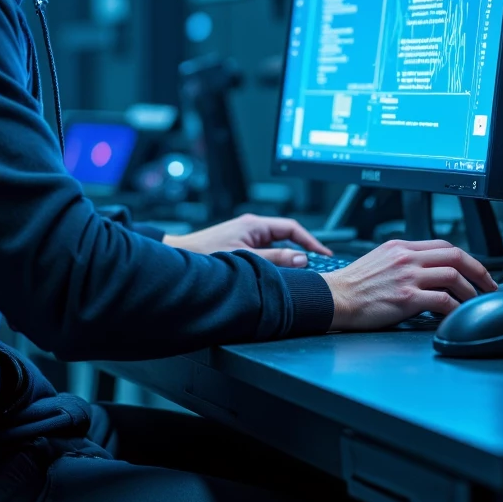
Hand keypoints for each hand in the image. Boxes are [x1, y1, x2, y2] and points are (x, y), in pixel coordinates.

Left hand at [162, 213, 331, 266]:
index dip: (310, 242)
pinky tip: (278, 276)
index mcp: (255, 225)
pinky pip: (265, 254)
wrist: (179, 258)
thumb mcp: (246, 258)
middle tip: (317, 267)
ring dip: (287, 259)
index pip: (292, 228)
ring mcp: (246, 237)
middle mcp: (252, 228)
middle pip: (286, 238)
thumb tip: (300, 259)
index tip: (323, 255)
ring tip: (300, 275)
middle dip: (302, 251)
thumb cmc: (204, 254)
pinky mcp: (240, 248)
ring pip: (276, 247)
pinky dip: (275, 263)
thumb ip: (275, 259)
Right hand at [323, 239, 496, 330]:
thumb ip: (404, 261)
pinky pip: (443, 301)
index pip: (443, 246)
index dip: (466, 259)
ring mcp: (407, 277)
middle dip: (479, 271)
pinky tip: (457, 315)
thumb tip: (428, 271)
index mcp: (401, 247)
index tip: (475, 272)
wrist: (334, 298)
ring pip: (453, 276)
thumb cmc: (353, 286)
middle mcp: (406, 258)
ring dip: (470, 291)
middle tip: (489, 286)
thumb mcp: (380, 260)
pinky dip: (456, 308)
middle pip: (455, 256)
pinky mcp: (407, 298)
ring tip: (474, 302)